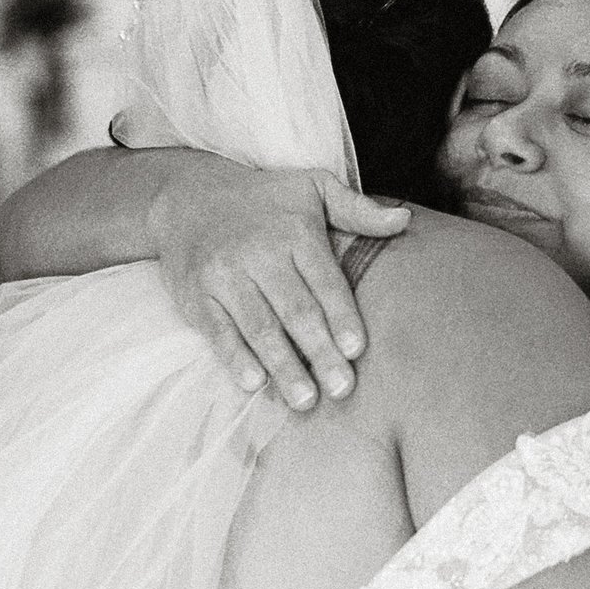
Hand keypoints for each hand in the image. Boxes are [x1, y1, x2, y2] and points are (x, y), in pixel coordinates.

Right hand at [148, 163, 408, 409]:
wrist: (185, 195)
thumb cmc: (262, 199)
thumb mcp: (312, 188)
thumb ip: (357, 209)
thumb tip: (404, 220)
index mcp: (294, 232)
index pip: (324, 280)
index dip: (341, 316)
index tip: (356, 350)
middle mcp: (259, 254)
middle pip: (295, 310)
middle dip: (319, 351)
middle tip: (341, 388)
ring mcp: (226, 276)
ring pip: (260, 327)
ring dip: (283, 366)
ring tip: (306, 400)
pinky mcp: (197, 295)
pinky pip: (218, 332)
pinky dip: (235, 358)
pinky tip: (255, 383)